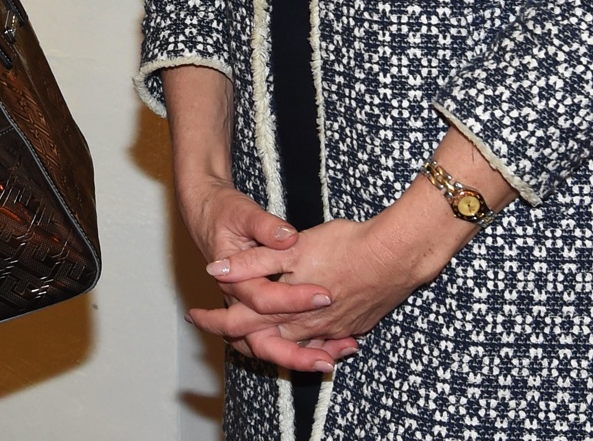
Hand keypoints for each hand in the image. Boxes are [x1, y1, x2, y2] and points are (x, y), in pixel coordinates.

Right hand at [178, 174, 352, 373]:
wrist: (206, 212)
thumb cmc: (225, 212)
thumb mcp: (244, 213)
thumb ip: (266, 226)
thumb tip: (288, 237)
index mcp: (232, 279)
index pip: (263, 299)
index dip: (294, 299)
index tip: (325, 295)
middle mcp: (236, 300)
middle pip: (260, 340)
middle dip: (294, 354)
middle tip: (326, 358)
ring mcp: (245, 308)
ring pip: (265, 347)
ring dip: (296, 358)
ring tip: (328, 362)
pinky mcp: (256, 308)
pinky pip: (273, 337)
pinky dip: (297, 347)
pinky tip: (327, 348)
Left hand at [203, 193, 469, 346]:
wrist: (397, 256)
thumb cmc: (344, 247)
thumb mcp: (291, 250)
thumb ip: (253, 263)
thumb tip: (217, 271)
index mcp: (286, 310)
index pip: (241, 325)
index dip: (215, 321)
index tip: (196, 316)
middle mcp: (307, 328)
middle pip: (265, 342)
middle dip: (239, 336)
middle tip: (216, 327)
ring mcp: (333, 330)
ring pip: (296, 345)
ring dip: (274, 341)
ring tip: (255, 332)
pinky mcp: (354, 325)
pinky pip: (324, 342)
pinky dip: (308, 341)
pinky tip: (307, 333)